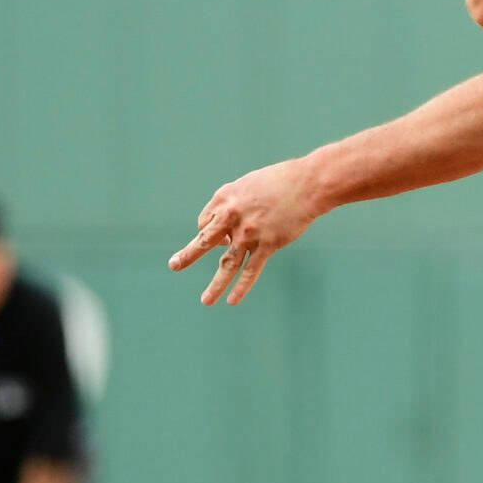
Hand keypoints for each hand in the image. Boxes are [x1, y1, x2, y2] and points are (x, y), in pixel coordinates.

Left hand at [169, 157, 324, 305]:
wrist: (308, 184)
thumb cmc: (282, 181)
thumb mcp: (250, 185)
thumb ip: (236, 205)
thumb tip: (230, 233)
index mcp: (225, 198)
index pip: (206, 221)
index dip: (212, 230)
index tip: (225, 233)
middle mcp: (232, 216)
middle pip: (204, 240)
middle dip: (188, 255)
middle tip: (174, 265)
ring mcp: (249, 233)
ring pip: (227, 264)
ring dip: (215, 285)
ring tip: (205, 301)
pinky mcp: (267, 244)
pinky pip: (251, 270)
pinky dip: (241, 287)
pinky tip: (232, 300)